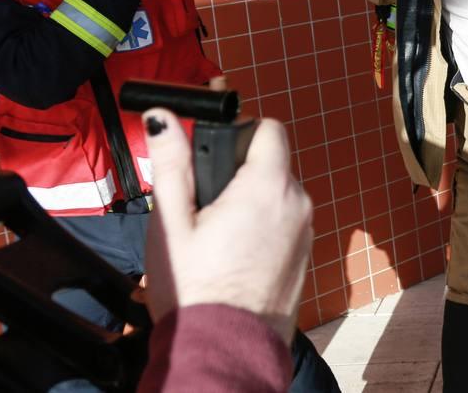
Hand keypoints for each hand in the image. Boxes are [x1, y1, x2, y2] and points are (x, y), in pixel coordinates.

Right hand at [143, 108, 311, 342]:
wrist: (224, 350)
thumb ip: (172, 163)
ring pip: (277, 195)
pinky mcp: (304, 254)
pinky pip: (284, 223)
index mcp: (268, 185)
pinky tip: (233, 255)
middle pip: (271, 163)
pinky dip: (262, 228)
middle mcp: (297, 202)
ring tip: (214, 236)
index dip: (239, 131)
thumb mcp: (172, 221)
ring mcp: (305, 230)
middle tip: (203, 205)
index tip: (213, 151)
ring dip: (250, 202)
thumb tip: (162, 116)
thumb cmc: (195, 289)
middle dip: (239, 173)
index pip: (267, 128)